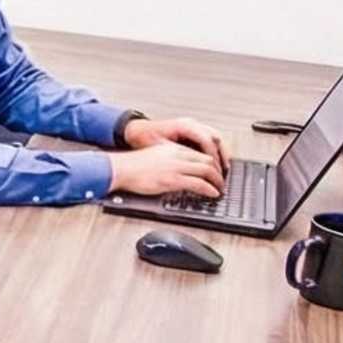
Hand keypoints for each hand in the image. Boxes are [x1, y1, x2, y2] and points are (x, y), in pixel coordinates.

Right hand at [109, 138, 226, 201]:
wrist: (121, 169)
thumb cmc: (133, 165)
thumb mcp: (156, 156)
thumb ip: (170, 159)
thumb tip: (180, 169)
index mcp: (174, 148)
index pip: (201, 153)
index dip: (213, 163)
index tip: (216, 171)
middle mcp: (178, 155)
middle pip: (208, 160)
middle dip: (219, 172)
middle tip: (221, 181)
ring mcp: (176, 167)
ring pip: (206, 171)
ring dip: (217, 181)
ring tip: (220, 189)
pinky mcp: (172, 180)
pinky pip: (198, 184)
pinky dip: (209, 189)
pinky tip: (212, 194)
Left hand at [121, 114, 228, 164]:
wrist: (136, 130)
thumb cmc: (144, 137)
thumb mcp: (159, 148)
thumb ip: (176, 155)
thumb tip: (190, 167)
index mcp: (184, 126)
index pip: (206, 141)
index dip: (212, 157)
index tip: (215, 171)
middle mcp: (190, 123)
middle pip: (215, 137)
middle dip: (221, 155)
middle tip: (223, 172)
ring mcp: (192, 125)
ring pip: (215, 137)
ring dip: (221, 152)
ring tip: (223, 168)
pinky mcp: (191, 130)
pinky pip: (209, 138)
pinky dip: (214, 150)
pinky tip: (214, 162)